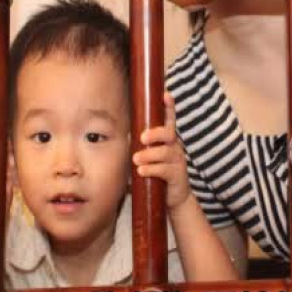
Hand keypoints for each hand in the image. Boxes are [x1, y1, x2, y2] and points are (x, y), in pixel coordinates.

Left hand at [133, 92, 190, 208]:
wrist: (174, 197)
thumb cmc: (157, 173)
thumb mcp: (150, 156)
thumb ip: (139, 146)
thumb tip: (114, 134)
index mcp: (168, 139)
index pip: (169, 120)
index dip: (169, 107)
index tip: (165, 95)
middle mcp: (175, 147)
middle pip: (169, 134)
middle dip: (156, 133)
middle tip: (142, 138)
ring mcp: (178, 161)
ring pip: (165, 153)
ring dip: (149, 155)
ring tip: (137, 160)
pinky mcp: (177, 176)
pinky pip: (164, 170)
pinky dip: (151, 169)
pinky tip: (142, 171)